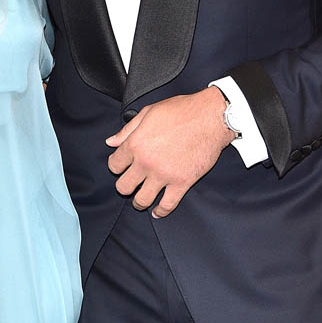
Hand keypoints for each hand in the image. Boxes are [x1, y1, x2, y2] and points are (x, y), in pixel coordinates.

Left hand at [106, 88, 235, 218]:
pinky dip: (161, 211)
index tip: (122, 167)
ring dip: (138, 202)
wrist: (210, 117)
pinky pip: (167, 205)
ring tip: (140, 200)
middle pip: (124, 186)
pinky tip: (157, 212)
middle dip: (124, 186)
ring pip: (142, 200)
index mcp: (136, 144)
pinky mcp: (182, 183)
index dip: (116, 166)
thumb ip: (127, 130)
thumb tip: (111, 141)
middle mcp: (146, 162)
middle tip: (130, 183)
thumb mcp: (148, 113)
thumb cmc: (181, 111)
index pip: (115, 165)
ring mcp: (164, 175)